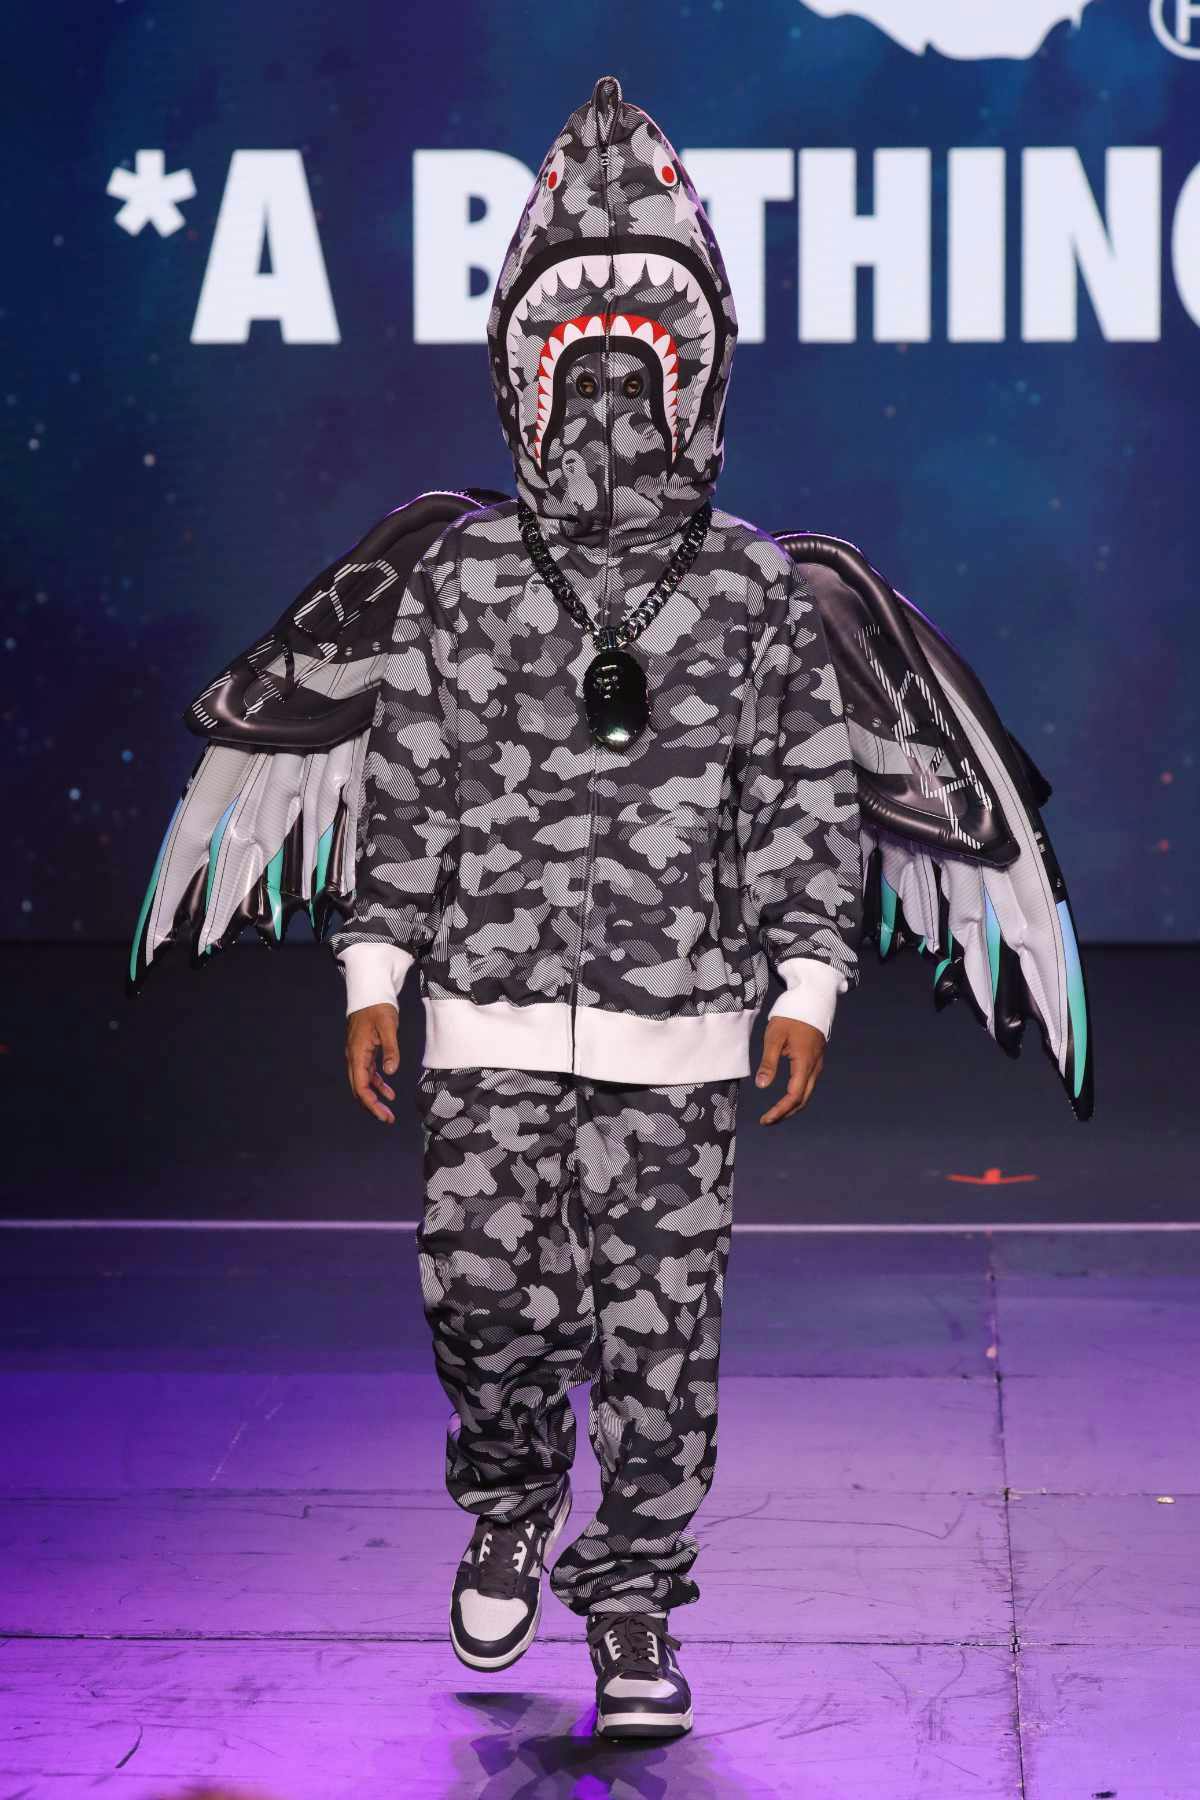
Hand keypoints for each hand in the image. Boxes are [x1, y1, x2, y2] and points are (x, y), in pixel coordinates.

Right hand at [346, 1003, 400, 1124]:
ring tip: (389, 1112)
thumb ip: (390, 1050)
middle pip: (360, 1089)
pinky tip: (389, 1093)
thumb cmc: (379, 1007)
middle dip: (372, 1106)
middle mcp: (354, 1057)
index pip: (361, 1086)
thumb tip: (390, 1071)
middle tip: (388, 1119)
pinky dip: (378, 1084)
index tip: (384, 1116)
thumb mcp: (388, 1027)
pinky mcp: (364, 1052)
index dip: (371, 1104)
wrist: (371, 992)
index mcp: (357, 1054)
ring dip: (375, 1098)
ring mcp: (358, 1055)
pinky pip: (368, 1074)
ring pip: (364, 1083)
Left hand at [754, 1017, 825, 1124]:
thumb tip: (761, 1086)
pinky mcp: (816, 1060)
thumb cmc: (790, 1016)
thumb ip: (768, 1062)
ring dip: (791, 1106)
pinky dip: (797, 1096)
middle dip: (785, 1113)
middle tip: (767, 1121)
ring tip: (774, 1113)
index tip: (765, 1120)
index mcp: (804, 1063)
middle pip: (802, 1099)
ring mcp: (817, 1064)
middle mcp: (814, 1067)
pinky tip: (786, 1097)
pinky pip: (808, 1084)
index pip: (793, 1096)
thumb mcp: (774, 1037)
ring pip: (807, 1093)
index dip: (780, 1111)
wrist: (812, 1000)